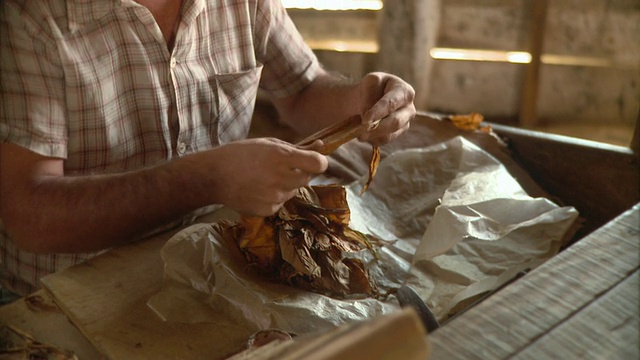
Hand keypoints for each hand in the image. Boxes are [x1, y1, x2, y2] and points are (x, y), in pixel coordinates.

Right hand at [208, 138, 327, 215]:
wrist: (214, 176)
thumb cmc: (240, 155)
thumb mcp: (268, 144)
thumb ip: (296, 148)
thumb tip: (321, 145)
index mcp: (282, 157)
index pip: (318, 163)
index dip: (320, 162)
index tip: (315, 161)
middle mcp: (280, 178)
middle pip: (307, 178)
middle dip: (299, 172)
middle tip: (280, 168)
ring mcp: (275, 196)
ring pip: (293, 191)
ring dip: (285, 185)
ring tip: (264, 178)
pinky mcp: (268, 210)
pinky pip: (280, 203)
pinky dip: (274, 197)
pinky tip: (258, 189)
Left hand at [356, 72, 415, 145]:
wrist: (365, 100)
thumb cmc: (370, 89)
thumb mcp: (368, 82)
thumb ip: (369, 92)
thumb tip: (366, 111)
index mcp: (404, 91)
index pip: (392, 103)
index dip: (378, 112)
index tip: (365, 119)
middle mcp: (409, 109)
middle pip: (395, 122)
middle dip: (377, 127)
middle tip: (360, 131)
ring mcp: (404, 124)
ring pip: (389, 135)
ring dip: (371, 135)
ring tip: (357, 133)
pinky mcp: (396, 135)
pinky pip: (384, 141)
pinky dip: (371, 139)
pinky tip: (362, 134)